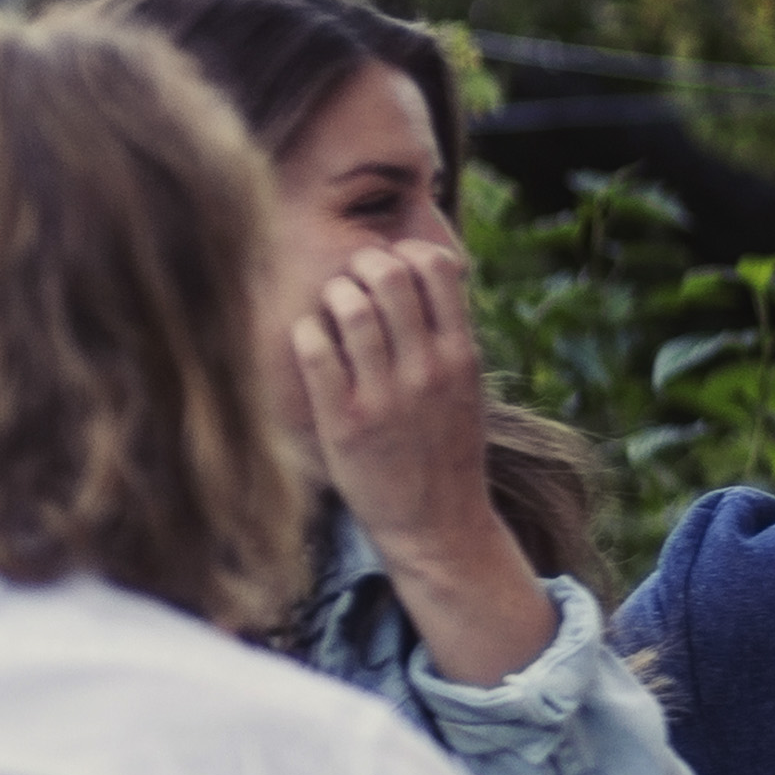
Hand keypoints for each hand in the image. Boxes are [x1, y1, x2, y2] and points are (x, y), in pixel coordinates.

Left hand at [295, 238, 554, 681]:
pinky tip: (311, 339)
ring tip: (331, 309)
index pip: (436, 268)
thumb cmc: (446, 448)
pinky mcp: (345, 421)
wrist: (437, 522)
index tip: (393, 267)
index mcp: (462, 355)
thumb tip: (421, 276)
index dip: (407, 252)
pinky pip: (316, 352)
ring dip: (333, 295)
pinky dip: (308, 332)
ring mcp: (386, 395)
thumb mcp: (466, 388)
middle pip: (390, 276)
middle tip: (352, 283)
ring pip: (351, 308)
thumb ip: (447, 338)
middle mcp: (427, 370)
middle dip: (362, 266)